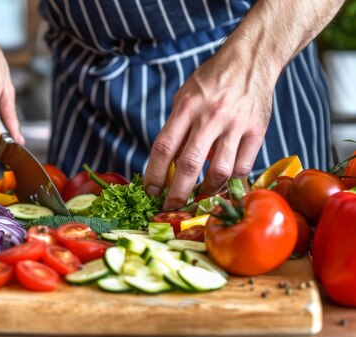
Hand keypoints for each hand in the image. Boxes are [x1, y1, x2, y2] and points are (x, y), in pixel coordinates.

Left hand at [143, 47, 274, 209]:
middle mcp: (211, 116)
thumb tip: (166, 164)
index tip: (149, 190)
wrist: (251, 59)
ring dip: (206, 191)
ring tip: (198, 197)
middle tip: (170, 207)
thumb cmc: (211, 80)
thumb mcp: (185, 96)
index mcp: (187, 106)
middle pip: (189, 164)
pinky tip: (222, 184)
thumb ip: (177, 128)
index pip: (164, 146)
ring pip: (219, 171)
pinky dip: (231, 181)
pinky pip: (243, 166)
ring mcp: (236, 124)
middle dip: (177, 192)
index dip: (154, 173)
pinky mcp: (257, 131)